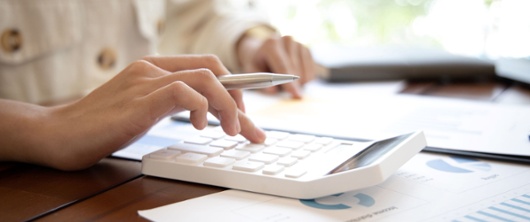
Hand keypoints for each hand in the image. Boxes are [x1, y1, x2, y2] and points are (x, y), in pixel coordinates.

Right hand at [0, 55, 265, 169]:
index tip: (248, 110)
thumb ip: (170, 102)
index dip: (234, 85)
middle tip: (245, 126)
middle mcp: (153, 68)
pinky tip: (201, 128)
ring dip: (229, 105)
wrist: (58, 134)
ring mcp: (147, 80)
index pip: (207, 65)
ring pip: (207, 77)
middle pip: (214, 68)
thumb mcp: (144, 109)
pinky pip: (186, 92)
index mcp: (155, 67)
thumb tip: (206, 111)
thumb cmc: (100, 126)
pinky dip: (204, 109)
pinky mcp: (141, 99)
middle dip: (239, 97)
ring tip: (232, 130)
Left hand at [237, 32, 315, 98]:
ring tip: (286, 80)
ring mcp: (298, 43)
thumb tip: (272, 90)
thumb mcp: (253, 70)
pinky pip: (311, 71)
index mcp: (271, 44)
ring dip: (298, 82)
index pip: (283, 66)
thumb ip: (261, 80)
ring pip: (305, 72)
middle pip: (295, 70)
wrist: (266, 48)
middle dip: (294, 84)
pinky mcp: (307, 49)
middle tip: (287, 91)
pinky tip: (294, 75)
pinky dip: (304, 78)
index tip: (296, 94)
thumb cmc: (259, 62)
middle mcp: (287, 40)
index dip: (290, 82)